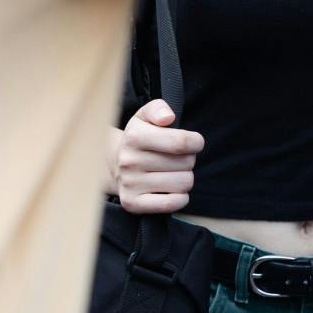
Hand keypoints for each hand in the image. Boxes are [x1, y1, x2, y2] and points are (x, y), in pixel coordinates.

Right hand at [114, 98, 202, 214]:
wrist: (116, 164)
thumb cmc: (141, 137)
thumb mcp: (146, 115)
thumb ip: (159, 108)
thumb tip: (167, 118)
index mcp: (135, 136)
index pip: (182, 142)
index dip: (196, 142)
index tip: (193, 142)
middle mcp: (129, 161)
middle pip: (186, 163)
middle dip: (188, 159)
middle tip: (176, 158)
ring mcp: (130, 184)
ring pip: (183, 183)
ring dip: (185, 178)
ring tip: (172, 172)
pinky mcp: (132, 204)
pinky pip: (171, 204)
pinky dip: (180, 198)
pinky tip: (172, 189)